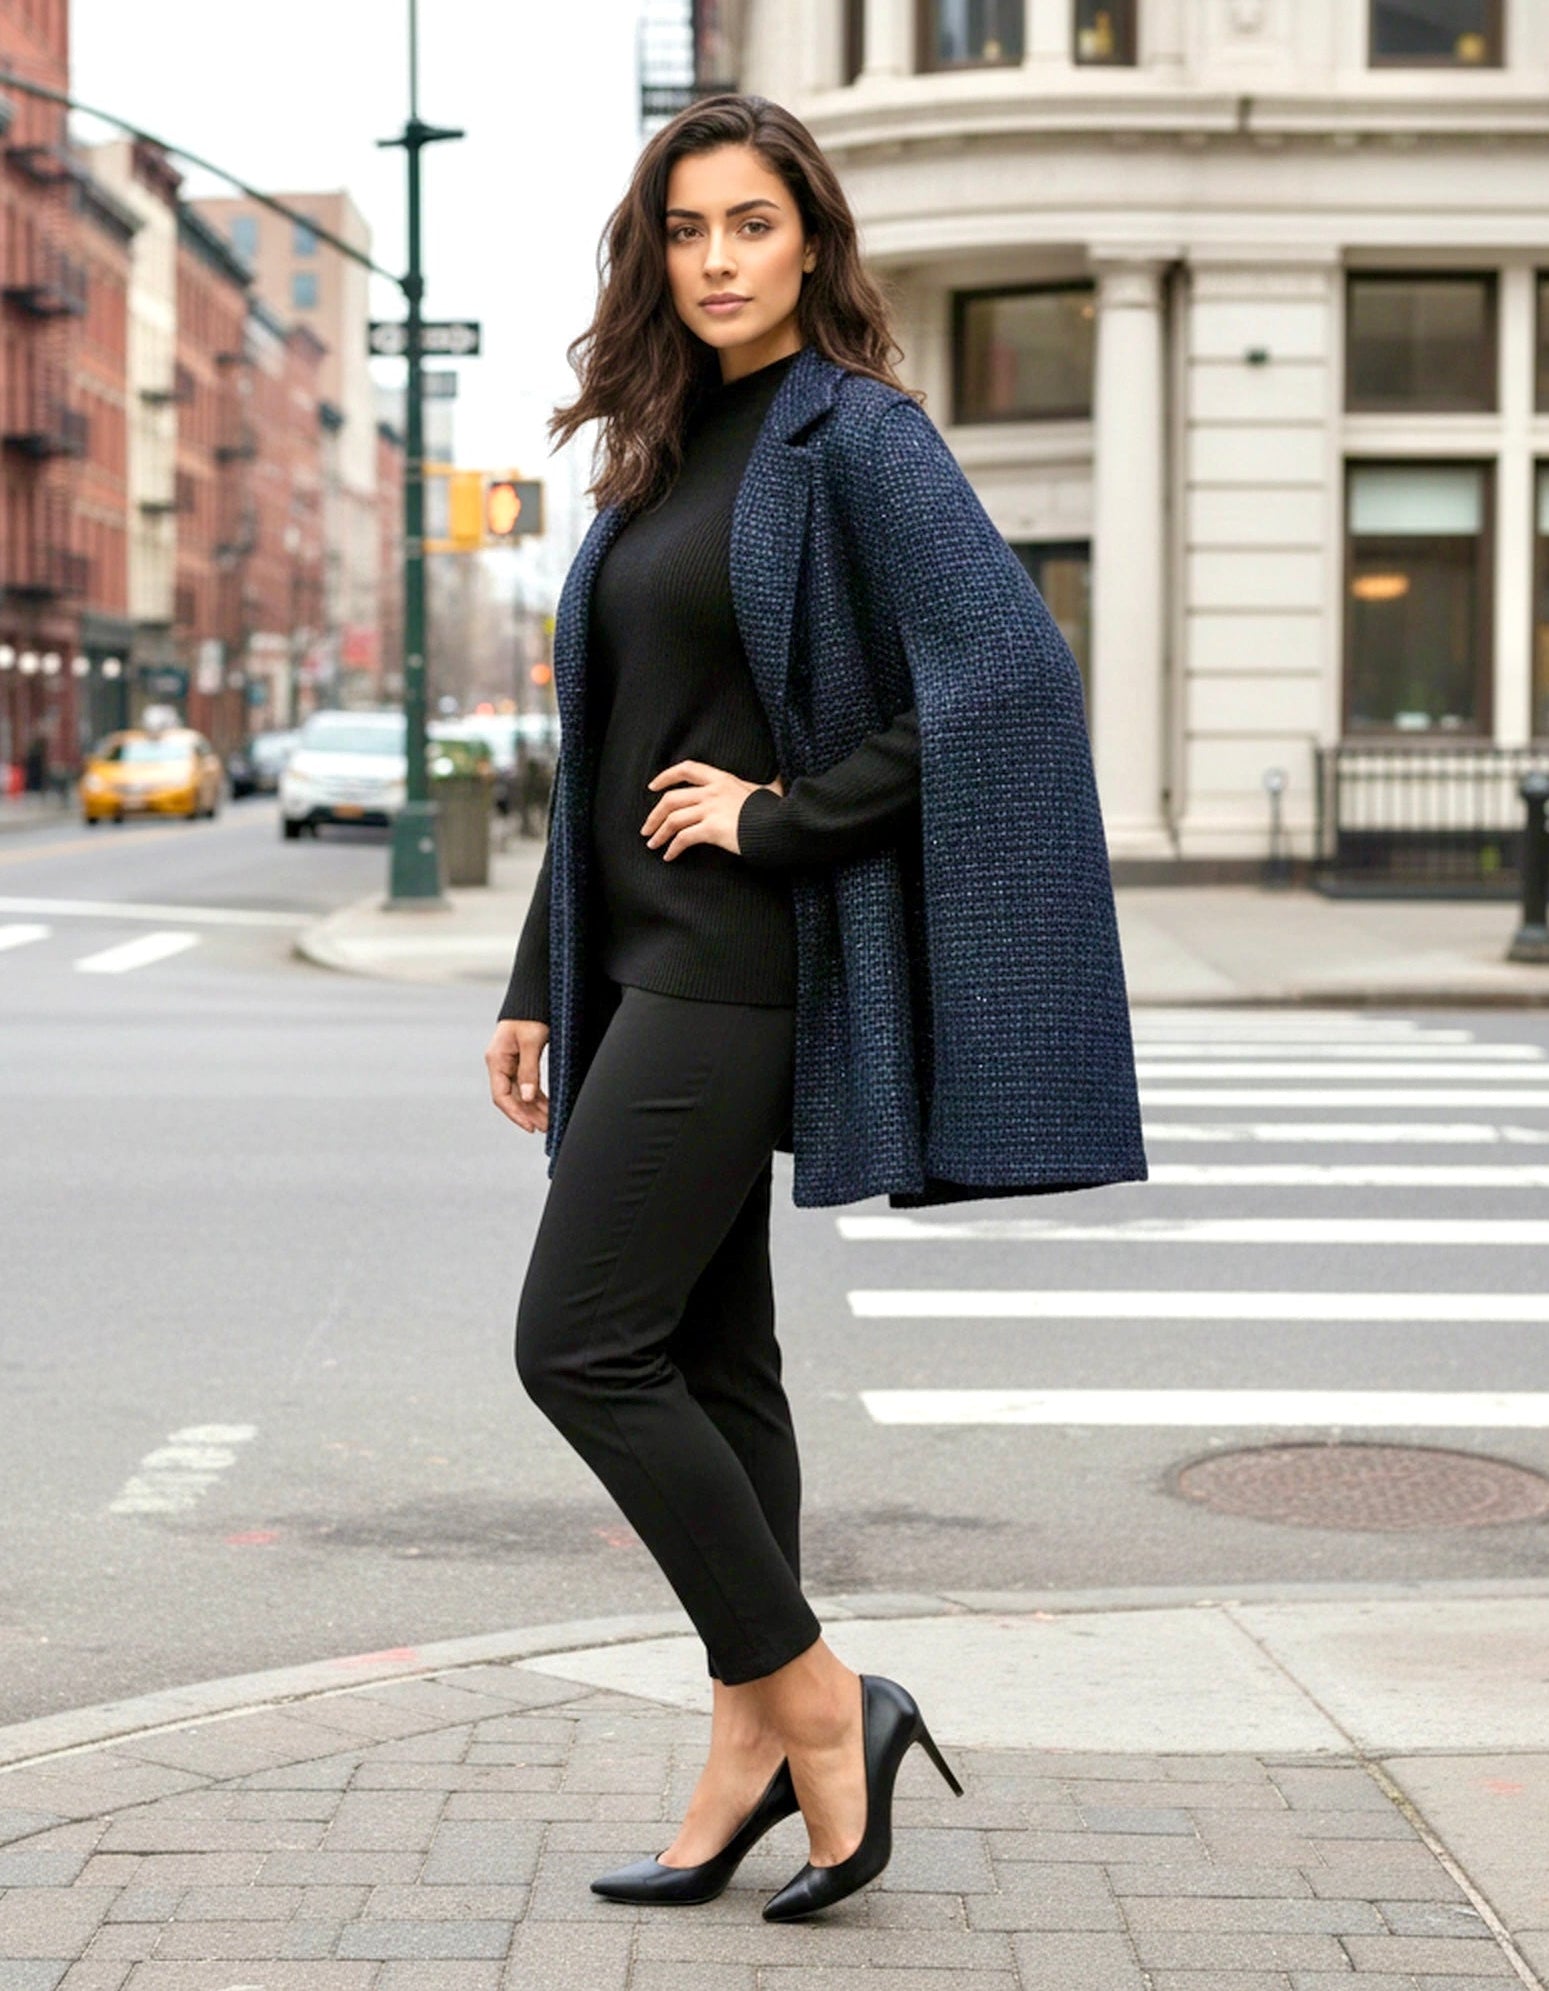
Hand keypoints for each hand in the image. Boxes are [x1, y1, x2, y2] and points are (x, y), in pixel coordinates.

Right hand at [486, 1017, 548, 1133]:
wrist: (532, 998)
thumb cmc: (530, 1016)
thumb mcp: (531, 1042)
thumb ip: (529, 1070)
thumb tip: (528, 1098)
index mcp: (497, 1060)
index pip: (502, 1095)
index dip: (515, 1113)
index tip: (530, 1126)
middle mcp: (500, 1064)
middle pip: (512, 1097)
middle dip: (528, 1114)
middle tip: (546, 1128)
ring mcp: (509, 1064)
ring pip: (521, 1093)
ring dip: (534, 1108)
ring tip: (549, 1122)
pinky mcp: (520, 1062)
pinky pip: (527, 1085)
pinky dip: (537, 1097)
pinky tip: (548, 1107)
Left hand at [642, 761, 784, 858]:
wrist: (783, 825)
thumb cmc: (778, 810)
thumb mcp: (770, 791)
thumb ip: (768, 785)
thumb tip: (779, 780)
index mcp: (722, 779)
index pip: (687, 769)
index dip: (666, 776)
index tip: (653, 786)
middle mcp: (712, 791)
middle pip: (671, 798)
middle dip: (654, 815)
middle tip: (647, 828)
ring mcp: (711, 810)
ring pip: (673, 818)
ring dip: (658, 833)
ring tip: (652, 844)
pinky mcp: (711, 829)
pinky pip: (683, 838)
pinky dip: (673, 848)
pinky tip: (669, 856)